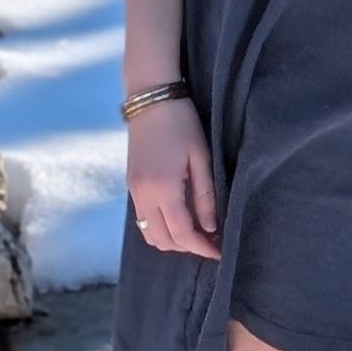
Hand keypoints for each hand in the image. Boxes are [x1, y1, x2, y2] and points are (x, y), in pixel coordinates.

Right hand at [127, 98, 221, 257]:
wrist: (150, 98)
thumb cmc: (181, 123)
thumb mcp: (201, 157)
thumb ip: (205, 195)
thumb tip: (211, 228)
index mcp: (163, 188)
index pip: (182, 234)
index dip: (202, 248)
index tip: (220, 252)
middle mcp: (143, 195)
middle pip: (163, 240)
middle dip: (188, 247)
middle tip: (210, 242)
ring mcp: (133, 190)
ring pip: (149, 233)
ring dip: (172, 239)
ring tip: (195, 231)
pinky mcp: (131, 184)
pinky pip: (143, 219)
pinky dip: (160, 227)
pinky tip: (178, 216)